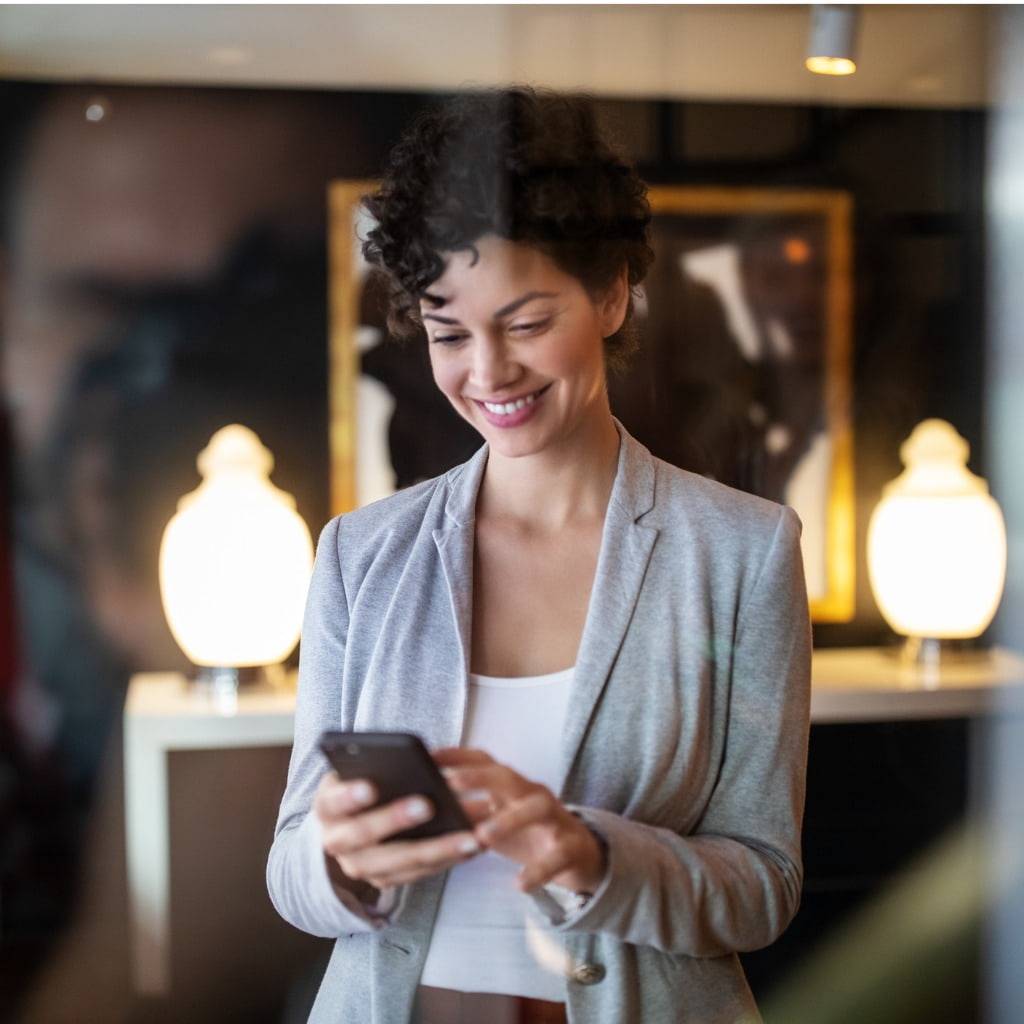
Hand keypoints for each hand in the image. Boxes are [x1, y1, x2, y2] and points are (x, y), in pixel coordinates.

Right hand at [313, 771, 480, 895]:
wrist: (347, 823)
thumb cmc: (360, 782)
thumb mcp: (356, 769)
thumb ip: (375, 764)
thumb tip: (416, 757)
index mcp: (326, 807)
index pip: (332, 802)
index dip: (349, 797)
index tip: (371, 787)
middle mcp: (336, 842)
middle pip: (363, 836)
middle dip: (395, 820)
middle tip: (428, 805)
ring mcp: (360, 866)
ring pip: (398, 862)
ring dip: (437, 850)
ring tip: (470, 835)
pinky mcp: (385, 880)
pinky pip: (418, 873)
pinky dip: (447, 860)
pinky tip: (473, 844)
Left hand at [434, 748, 606, 895]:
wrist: (578, 854)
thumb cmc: (527, 832)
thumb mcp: (497, 817)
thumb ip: (469, 810)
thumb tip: (424, 807)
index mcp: (511, 786)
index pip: (484, 762)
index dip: (458, 756)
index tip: (429, 756)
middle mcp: (532, 794)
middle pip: (507, 777)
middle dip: (479, 778)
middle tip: (451, 784)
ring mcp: (554, 818)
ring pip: (536, 808)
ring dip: (509, 819)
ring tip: (482, 835)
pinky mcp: (569, 847)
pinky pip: (555, 856)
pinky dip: (538, 870)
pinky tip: (520, 884)